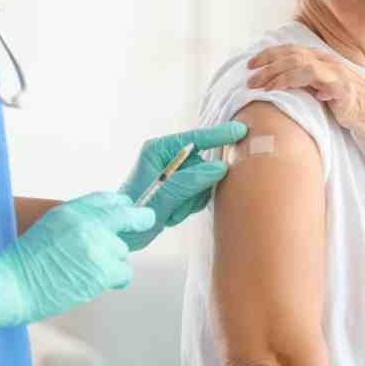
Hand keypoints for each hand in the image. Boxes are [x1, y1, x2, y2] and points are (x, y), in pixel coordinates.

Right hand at [0, 192, 155, 327]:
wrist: (11, 285)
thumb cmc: (24, 263)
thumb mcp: (49, 227)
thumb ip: (76, 222)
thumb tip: (105, 225)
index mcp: (70, 211)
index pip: (105, 198)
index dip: (120, 203)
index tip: (128, 206)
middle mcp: (87, 223)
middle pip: (126, 217)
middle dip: (138, 219)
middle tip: (146, 220)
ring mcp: (97, 246)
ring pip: (122, 250)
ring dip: (111, 261)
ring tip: (88, 270)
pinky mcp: (102, 270)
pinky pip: (124, 272)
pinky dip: (116, 279)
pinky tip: (101, 282)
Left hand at [119, 122, 247, 249]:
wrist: (123, 235)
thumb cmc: (133, 214)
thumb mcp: (160, 199)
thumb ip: (189, 182)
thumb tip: (220, 167)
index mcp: (158, 150)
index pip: (195, 139)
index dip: (219, 134)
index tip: (241, 130)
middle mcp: (168, 158)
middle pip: (203, 162)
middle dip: (199, 185)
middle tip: (182, 201)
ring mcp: (175, 172)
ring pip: (205, 180)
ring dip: (193, 199)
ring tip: (172, 211)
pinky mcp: (180, 187)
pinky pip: (201, 192)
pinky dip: (191, 205)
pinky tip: (174, 213)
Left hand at [246, 45, 364, 144]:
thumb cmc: (352, 107)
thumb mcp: (324, 93)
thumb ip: (307, 85)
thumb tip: (283, 86)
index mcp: (322, 60)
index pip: (291, 51)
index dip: (268, 55)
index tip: (250, 65)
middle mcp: (327, 62)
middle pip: (291, 54)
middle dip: (266, 63)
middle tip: (248, 77)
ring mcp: (335, 72)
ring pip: (298, 63)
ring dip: (275, 74)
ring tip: (259, 86)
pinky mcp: (340, 87)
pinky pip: (312, 78)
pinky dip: (292, 81)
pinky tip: (279, 89)